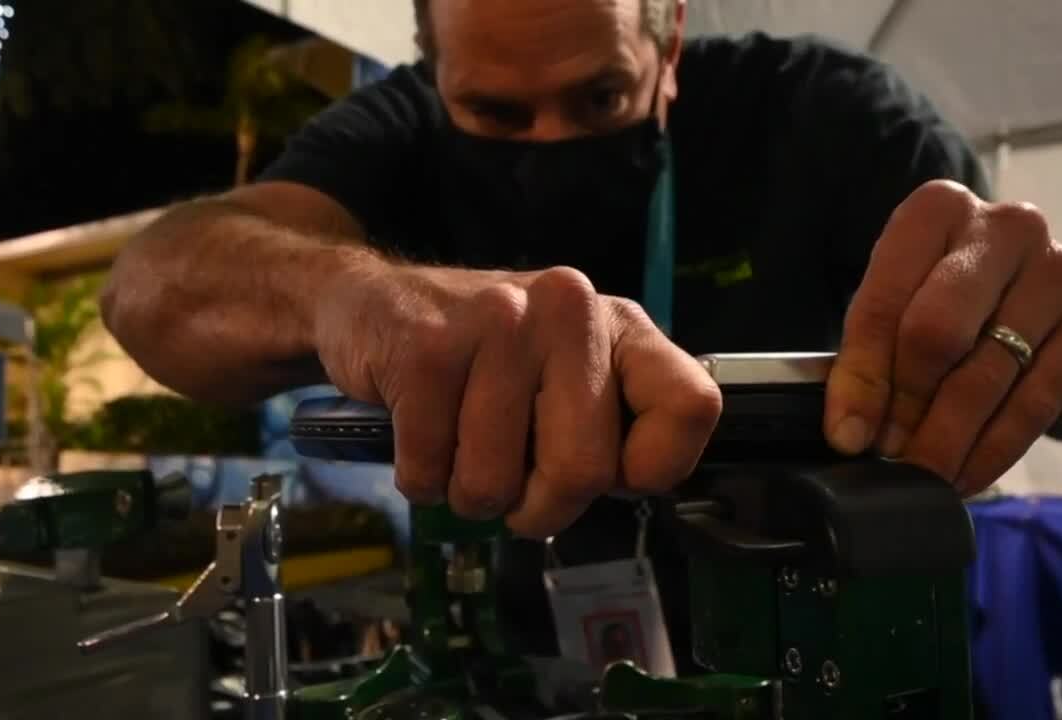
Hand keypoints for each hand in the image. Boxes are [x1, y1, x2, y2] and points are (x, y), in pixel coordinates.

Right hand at [313, 261, 721, 537]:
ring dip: (468, 492)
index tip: (614, 476)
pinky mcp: (426, 348)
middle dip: (539, 507)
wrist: (370, 301)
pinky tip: (422, 433)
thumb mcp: (565, 375)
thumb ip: (610, 425)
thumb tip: (632, 487)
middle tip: (514, 484)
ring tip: (458, 444)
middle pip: (584, 471)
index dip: (654, 469)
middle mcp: (569, 311)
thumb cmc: (483, 357)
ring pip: (495, 483)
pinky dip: (420, 477)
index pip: (692, 407)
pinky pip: (430, 470)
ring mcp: (498, 324)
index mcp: (619, 326)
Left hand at [825, 181, 1061, 495]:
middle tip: (890, 457)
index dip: (863, 378)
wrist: (1041, 289)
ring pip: (989, 374)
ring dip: (949, 439)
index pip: (885, 303)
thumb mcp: (896, 304)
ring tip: (922, 476)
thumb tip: (850, 434)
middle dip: (907, 407)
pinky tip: (968, 477)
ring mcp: (1058, 268)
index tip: (848, 438)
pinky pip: (1037, 400)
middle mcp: (1004, 226)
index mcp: (936, 209)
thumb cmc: (945, 293)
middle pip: (939, 333)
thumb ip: (868, 356)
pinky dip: (995, 449)